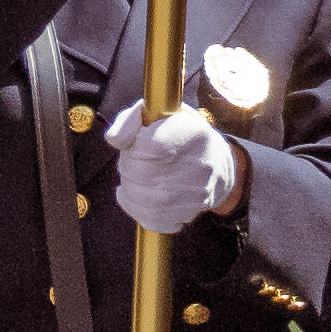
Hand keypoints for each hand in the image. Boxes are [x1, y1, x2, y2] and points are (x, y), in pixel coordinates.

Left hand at [109, 114, 246, 229]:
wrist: (216, 163)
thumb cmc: (179, 133)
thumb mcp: (160, 113)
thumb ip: (131, 119)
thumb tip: (114, 139)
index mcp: (192, 133)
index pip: (148, 144)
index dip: (133, 144)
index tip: (137, 142)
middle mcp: (199, 165)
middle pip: (140, 172)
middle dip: (127, 165)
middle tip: (135, 159)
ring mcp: (195, 194)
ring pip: (142, 198)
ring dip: (129, 186)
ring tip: (137, 175)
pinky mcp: (188, 214)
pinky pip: (149, 218)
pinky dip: (135, 206)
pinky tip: (138, 195)